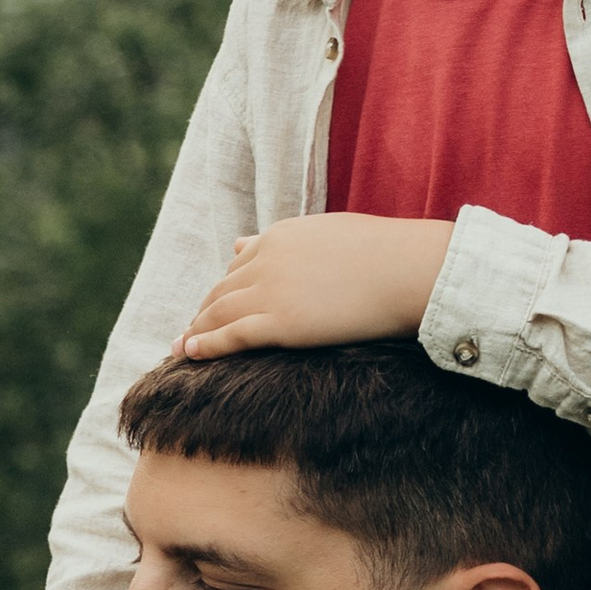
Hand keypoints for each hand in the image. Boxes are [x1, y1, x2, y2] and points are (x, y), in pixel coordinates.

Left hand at [180, 213, 452, 357]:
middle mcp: (268, 260)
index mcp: (283, 236)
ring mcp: (271, 292)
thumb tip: (247, 244)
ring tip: (182, 347)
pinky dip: (204, 345)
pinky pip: (230, 336)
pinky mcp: (279, 323)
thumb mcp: (331, 236)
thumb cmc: (387, 255)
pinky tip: (189, 354)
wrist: (408, 271)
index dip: (224, 286)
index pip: (240, 263)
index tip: (213, 303)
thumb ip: (290, 243)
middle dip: (203, 310)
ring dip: (195, 330)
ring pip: (218, 312)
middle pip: (222, 288)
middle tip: (189, 331)